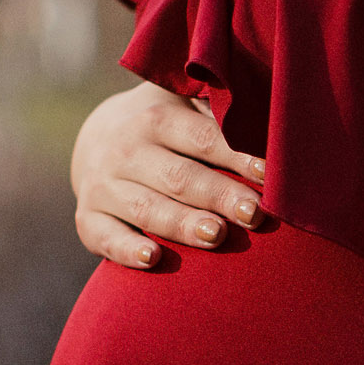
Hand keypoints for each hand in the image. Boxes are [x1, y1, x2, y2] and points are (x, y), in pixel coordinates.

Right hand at [70, 81, 265, 267]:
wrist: (97, 139)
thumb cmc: (167, 127)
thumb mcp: (185, 105)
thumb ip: (219, 111)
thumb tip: (274, 118)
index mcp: (157, 117)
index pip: (202, 138)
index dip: (236, 156)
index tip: (269, 175)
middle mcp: (126, 150)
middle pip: (179, 177)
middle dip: (219, 196)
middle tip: (254, 214)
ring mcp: (103, 185)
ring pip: (148, 209)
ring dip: (183, 224)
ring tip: (216, 236)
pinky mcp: (88, 218)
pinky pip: (106, 237)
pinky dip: (126, 250)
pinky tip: (152, 259)